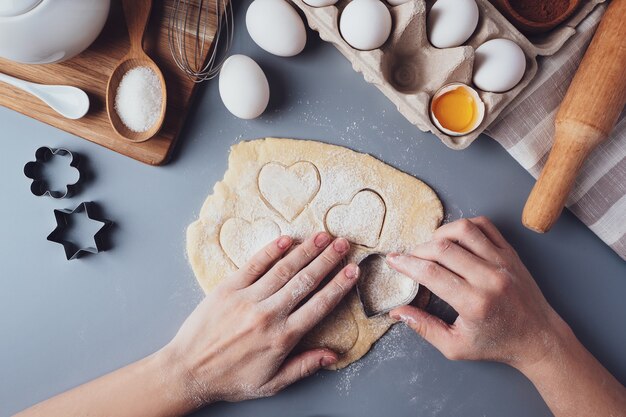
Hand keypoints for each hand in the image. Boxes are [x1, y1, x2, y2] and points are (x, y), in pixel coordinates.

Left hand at [161, 232, 358, 403]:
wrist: (187, 371)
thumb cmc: (230, 379)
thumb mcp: (272, 383)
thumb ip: (304, 367)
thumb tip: (333, 355)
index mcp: (282, 337)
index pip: (319, 305)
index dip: (339, 286)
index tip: (353, 271)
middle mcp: (268, 314)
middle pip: (305, 281)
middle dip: (327, 260)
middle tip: (343, 244)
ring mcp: (247, 299)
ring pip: (283, 269)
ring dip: (305, 250)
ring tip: (322, 237)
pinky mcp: (227, 289)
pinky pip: (253, 265)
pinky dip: (271, 250)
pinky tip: (287, 238)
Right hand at [386, 217, 566, 369]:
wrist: (538, 339)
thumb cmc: (497, 344)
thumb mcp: (455, 346)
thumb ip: (424, 328)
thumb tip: (397, 311)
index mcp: (474, 303)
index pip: (431, 273)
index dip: (406, 264)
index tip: (394, 260)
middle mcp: (489, 278)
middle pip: (443, 249)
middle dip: (419, 251)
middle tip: (412, 259)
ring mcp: (502, 262)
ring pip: (463, 230)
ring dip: (440, 234)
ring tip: (433, 247)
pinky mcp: (511, 253)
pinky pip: (485, 225)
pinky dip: (465, 226)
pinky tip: (456, 239)